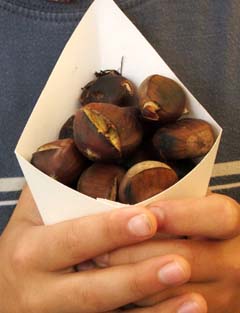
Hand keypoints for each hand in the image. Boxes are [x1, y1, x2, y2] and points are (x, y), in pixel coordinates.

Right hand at [0, 186, 205, 312]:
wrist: (3, 293)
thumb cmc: (24, 244)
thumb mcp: (30, 215)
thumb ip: (53, 187)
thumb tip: (83, 147)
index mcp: (31, 253)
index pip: (75, 239)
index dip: (110, 230)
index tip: (148, 219)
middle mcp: (42, 293)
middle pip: (95, 289)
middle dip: (138, 277)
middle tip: (181, 263)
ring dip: (155, 311)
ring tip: (194, 298)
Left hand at [95, 193, 239, 312]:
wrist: (222, 263)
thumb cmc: (196, 226)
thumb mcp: (194, 210)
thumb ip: (175, 207)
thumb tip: (133, 213)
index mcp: (231, 225)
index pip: (217, 216)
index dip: (181, 215)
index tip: (147, 215)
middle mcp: (234, 260)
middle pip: (187, 257)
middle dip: (138, 253)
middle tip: (100, 249)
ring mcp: (226, 293)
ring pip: (173, 291)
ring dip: (131, 281)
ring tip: (99, 268)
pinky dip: (141, 303)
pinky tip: (118, 292)